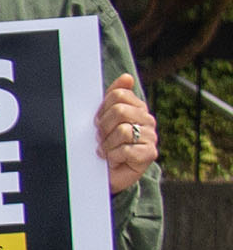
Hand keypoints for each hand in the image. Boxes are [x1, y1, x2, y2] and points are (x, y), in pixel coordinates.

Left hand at [96, 73, 157, 193]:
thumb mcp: (103, 117)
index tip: (97, 122)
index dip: (102, 109)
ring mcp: (151, 136)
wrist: (106, 172)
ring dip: (107, 144)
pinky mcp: (150, 154)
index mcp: (137, 107)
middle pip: (119, 111)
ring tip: (106, 150)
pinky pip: (127, 149)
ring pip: (123, 131)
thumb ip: (113, 96)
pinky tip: (113, 159)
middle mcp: (147, 120)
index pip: (117, 96)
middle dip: (103, 127)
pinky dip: (114, 156)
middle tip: (101, 138)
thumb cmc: (104, 143)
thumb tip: (127, 77)